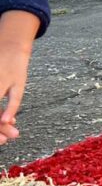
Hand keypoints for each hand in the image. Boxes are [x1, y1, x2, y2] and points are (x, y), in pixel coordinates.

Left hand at [0, 11, 39, 144]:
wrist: (11, 44)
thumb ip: (0, 105)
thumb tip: (5, 121)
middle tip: (1, 141)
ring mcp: (1, 81)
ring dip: (2, 125)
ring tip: (8, 138)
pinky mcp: (16, 80)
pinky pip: (14, 98)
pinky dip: (9, 110)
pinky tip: (9, 121)